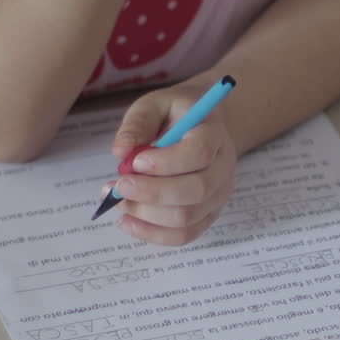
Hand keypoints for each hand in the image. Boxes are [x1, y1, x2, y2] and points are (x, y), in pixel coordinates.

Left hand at [107, 81, 236, 245]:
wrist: (202, 127)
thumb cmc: (175, 114)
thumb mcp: (154, 105)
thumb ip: (137, 124)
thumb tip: (121, 152)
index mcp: (213, 133)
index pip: (199, 153)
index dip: (166, 163)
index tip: (135, 162)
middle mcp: (223, 167)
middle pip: (196, 190)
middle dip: (152, 193)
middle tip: (118, 186)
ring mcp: (218, 194)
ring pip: (187, 217)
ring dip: (146, 214)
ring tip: (116, 200)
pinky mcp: (208, 214)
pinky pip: (185, 234)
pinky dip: (153, 234)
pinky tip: (128, 221)